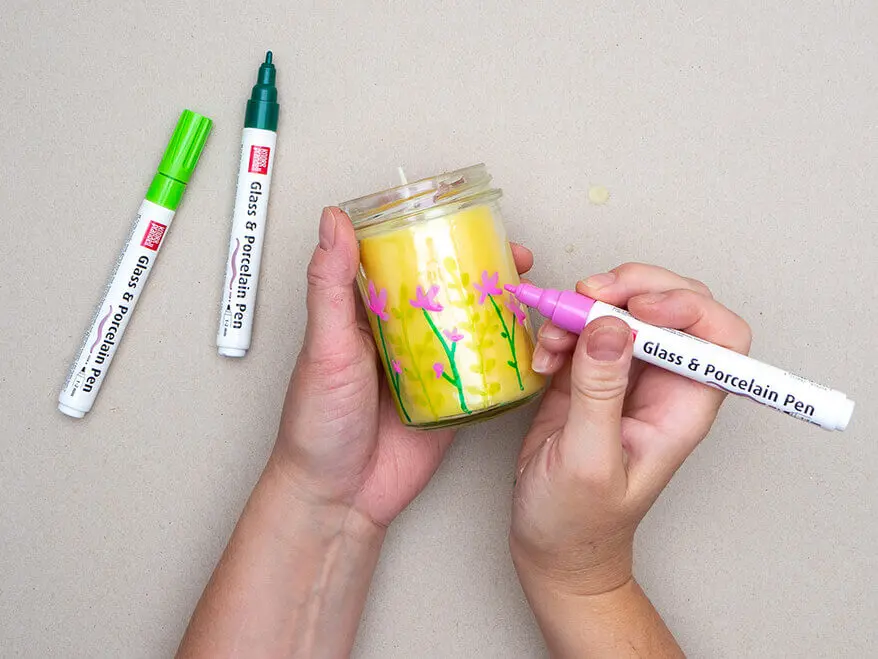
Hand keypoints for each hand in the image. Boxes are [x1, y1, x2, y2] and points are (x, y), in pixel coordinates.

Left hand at [273, 207, 534, 527]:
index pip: (402, 259)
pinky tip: (529, 339)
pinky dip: (507, 353)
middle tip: (514, 256)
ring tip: (529, 291)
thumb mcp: (325, 346)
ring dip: (500, 306)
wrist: (340, 497)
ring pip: (470, 323)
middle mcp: (401, 333)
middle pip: (447, 288)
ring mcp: (430, 365)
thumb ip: (330, 286)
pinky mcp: (453, 398)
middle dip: (482, 268)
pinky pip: (484, 368)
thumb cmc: (317, 423)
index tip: (463, 217)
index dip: (432, 234)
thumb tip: (333, 220)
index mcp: (367, 313)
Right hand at [510, 263, 751, 596]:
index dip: (688, 308)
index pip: (718, 336)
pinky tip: (543, 357)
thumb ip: (599, 392)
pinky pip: (583, 328)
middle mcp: (662, 384)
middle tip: (587, 295)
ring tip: (553, 339)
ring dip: (584, 309)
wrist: (551, 545)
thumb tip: (610, 325)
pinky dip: (560, 329)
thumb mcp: (587, 459)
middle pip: (672, 306)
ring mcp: (625, 375)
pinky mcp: (589, 375)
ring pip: (623, 309)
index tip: (637, 310)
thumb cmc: (579, 521)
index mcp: (683, 407)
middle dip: (630, 289)